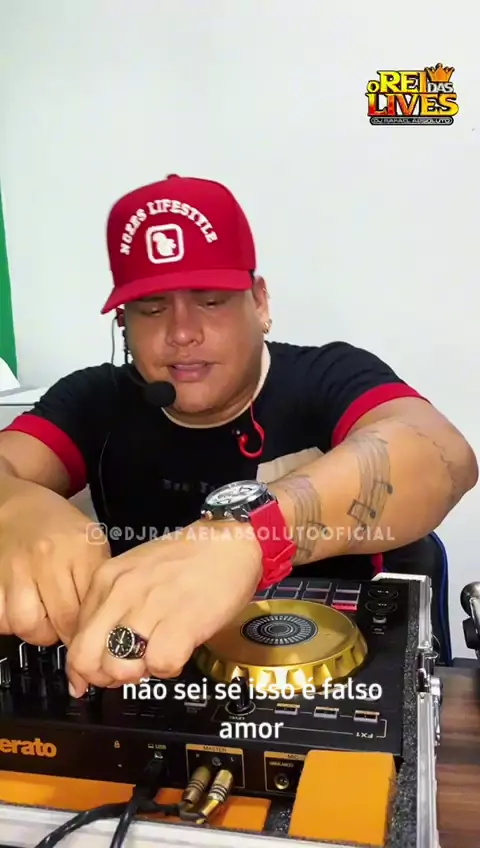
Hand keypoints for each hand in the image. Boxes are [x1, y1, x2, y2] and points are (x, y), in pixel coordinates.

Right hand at [0, 486, 110, 645]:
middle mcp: (47, 557)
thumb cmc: (59, 529)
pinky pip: (1, 619)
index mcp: (81, 548)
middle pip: (62, 622)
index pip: (92, 607)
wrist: (17, 508)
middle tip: (67, 625)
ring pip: (27, 625)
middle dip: (67, 632)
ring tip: (43, 615)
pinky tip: (21, 605)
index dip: (92, 626)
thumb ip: (97, 580)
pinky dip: (10, 620)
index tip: (91, 630)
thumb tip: (101, 620)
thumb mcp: (91, 543)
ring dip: (37, 629)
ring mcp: (15, 568)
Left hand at [66, 522, 262, 695]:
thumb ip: (112, 606)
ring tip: (157, 655)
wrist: (231, 543)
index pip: (75, 639)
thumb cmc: (188, 560)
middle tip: (126, 672)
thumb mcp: (136, 573)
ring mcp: (150, 607)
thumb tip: (97, 654)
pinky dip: (169, 667)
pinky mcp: (181, 623)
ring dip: (140, 672)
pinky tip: (179, 650)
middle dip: (104, 677)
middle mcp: (122, 592)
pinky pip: (160, 666)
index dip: (85, 667)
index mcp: (106, 579)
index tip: (95, 676)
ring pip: (119, 668)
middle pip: (87, 658)